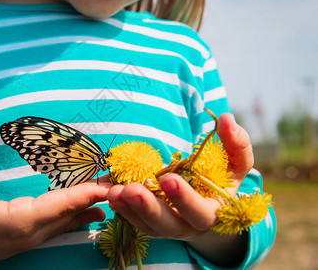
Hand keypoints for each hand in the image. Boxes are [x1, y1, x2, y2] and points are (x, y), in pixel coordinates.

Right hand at [0, 163, 110, 269]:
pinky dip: (80, 215)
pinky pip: (63, 224)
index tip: (108, 182)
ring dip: (92, 205)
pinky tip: (95, 214)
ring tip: (115, 194)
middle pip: (72, 212)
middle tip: (122, 181)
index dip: (85, 192)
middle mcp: (34, 232)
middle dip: (97, 196)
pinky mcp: (32, 236)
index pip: (61, 204)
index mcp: (20, 222)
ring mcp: (34, 236)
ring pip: (70, 219)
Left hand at [106, 113, 252, 265]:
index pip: (201, 212)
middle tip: (131, 190)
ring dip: (129, 209)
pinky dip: (122, 210)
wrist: (209, 198)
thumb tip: (226, 119)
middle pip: (169, 225)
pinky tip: (110, 196)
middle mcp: (189, 226)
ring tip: (113, 192)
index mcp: (214, 213)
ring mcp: (168, 228)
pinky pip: (135, 222)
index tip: (168, 178)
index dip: (185, 199)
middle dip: (149, 208)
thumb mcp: (236, 162)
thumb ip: (236, 142)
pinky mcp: (151, 224)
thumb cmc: (223, 176)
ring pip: (148, 226)